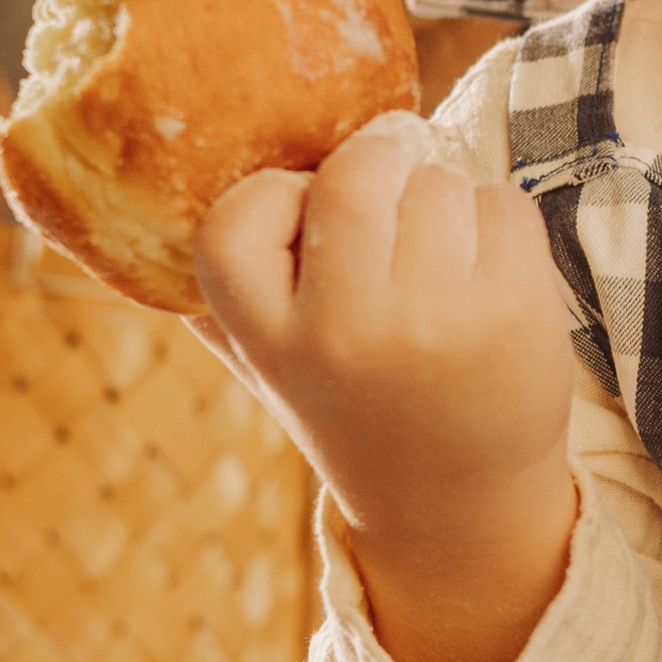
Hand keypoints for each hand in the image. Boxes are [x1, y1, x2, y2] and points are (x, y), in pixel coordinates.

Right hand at [190, 115, 578, 661]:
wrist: (459, 506)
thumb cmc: (357, 408)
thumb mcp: (271, 371)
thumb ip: (219, 300)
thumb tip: (147, 209)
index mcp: (275, 342)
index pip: (238, 217)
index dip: (276, 192)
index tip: (305, 206)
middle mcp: (349, 333)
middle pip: (355, 177)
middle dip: (380, 155)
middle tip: (395, 158)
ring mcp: (436, 322)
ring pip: (438, 181)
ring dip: (444, 192)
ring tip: (439, 249)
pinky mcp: (514, 313)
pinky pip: (503, 205)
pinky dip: (498, 221)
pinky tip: (486, 271)